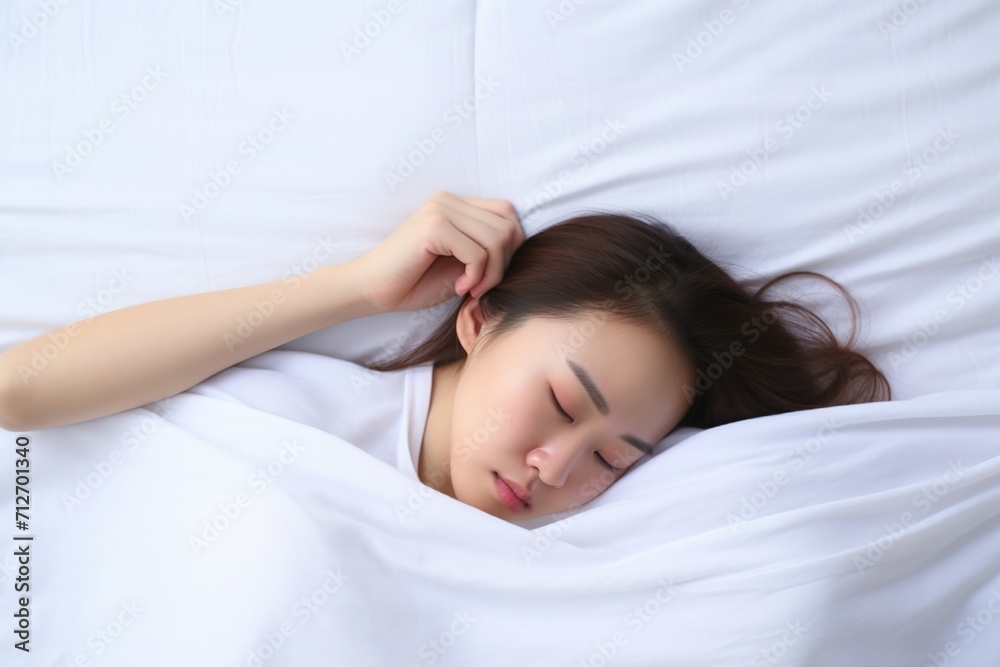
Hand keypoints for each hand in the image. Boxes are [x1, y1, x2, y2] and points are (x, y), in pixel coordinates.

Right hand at [350, 192, 524, 312]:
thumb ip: (486, 251)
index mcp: (456, 205)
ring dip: (491, 273)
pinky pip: (478, 251)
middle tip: (481, 287)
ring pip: (497, 238)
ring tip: (470, 289)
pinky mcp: (434, 226)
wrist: (371, 290)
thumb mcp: (460, 265)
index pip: (507, 215)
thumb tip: (521, 249)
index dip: (510, 248)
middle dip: (503, 263)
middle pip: (508, 225)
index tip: (487, 277)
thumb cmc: (413, 282)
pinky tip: (458, 288)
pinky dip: (476, 276)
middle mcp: (449, 200)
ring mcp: (441, 209)